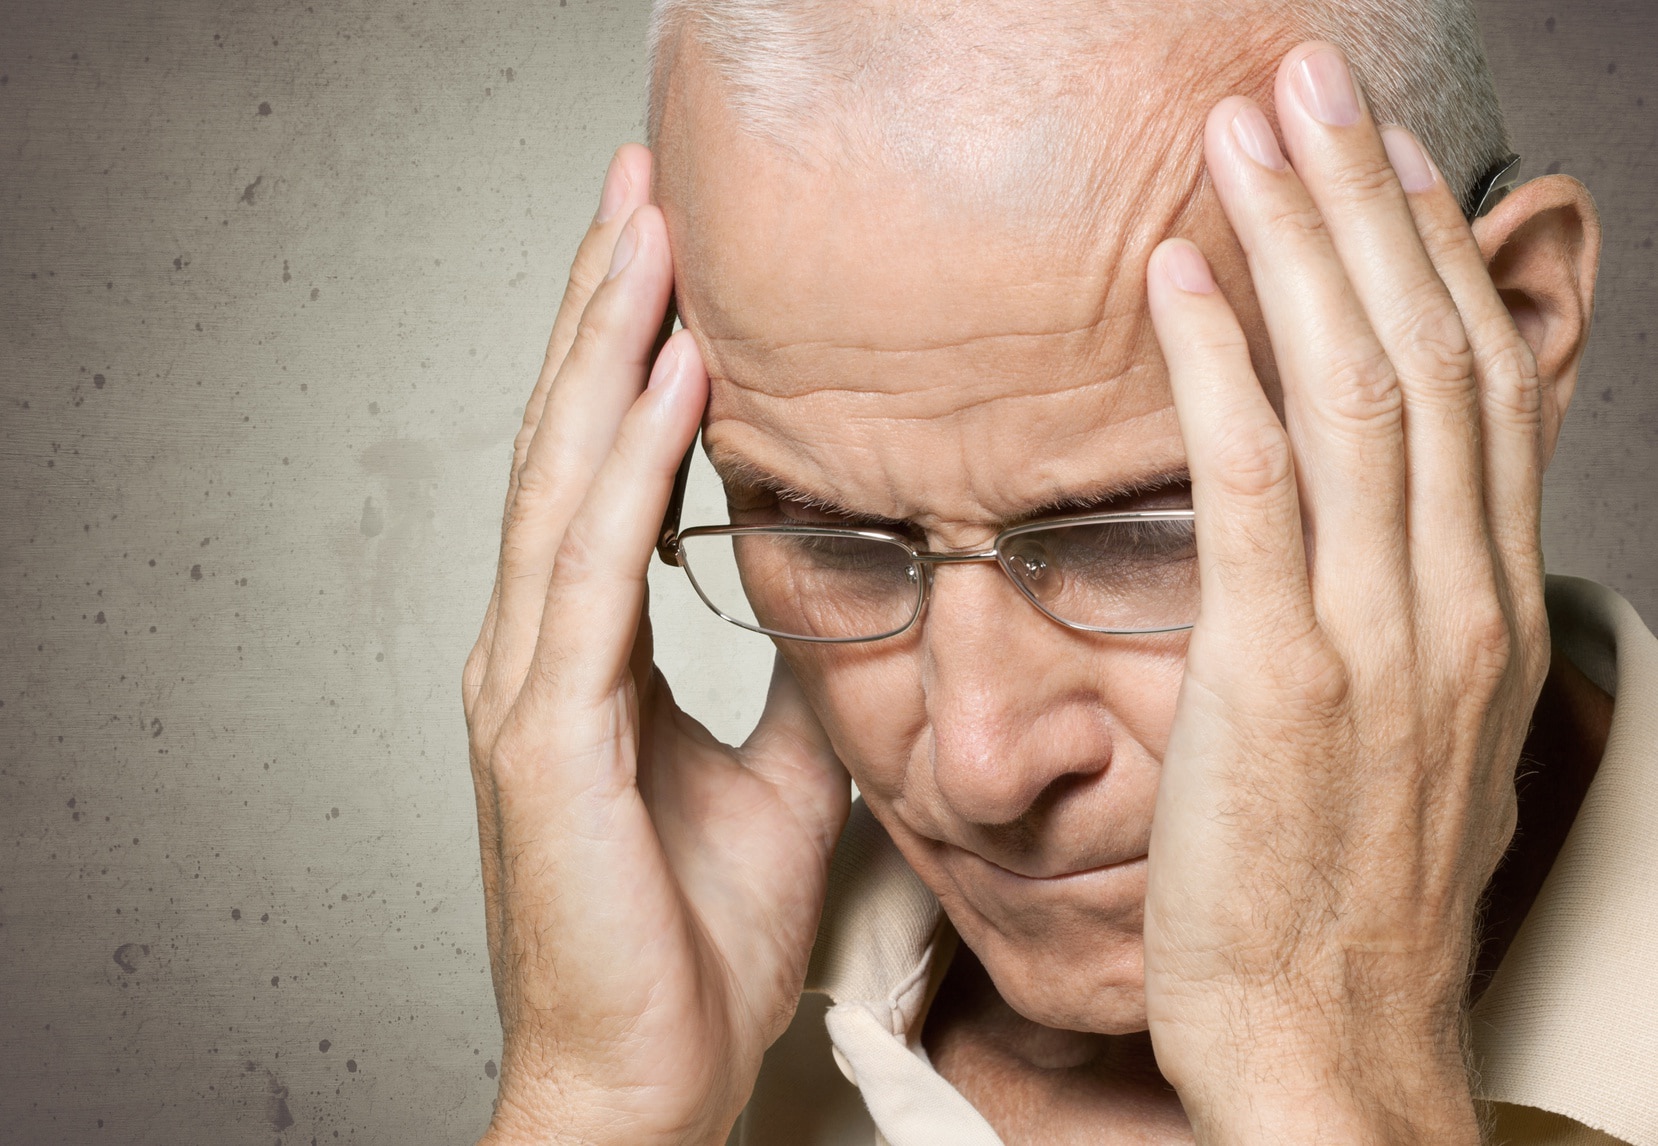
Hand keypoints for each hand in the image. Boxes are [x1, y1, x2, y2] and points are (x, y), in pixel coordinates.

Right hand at [462, 145, 849, 1145]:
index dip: (632, 358)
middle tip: (643, 191)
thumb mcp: (774, 780)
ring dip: (609, 350)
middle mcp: (536, 647)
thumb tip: (847, 605)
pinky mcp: (544, 734)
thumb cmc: (688, 942)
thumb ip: (792, 682)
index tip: (676, 261)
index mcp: (583, 655)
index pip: (603, 472)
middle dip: (608, 309)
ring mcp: (528, 684)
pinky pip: (593, 574)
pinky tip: (668, 382)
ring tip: (649, 238)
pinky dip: (630, 469)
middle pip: (570, 442)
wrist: (644, 1074)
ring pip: (565, 480)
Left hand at [1141, 45, 1551, 1142]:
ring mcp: (1377, 635)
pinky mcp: (1279, 677)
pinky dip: (1219, 362)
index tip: (1379, 159)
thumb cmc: (1349, 895)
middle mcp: (1453, 599)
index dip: (1431, 252)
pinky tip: (1179, 277)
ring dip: (1298, 242)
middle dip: (1364, 202)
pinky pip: (1253, 482)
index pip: (1483, 383)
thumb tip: (1374, 516)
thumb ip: (1404, 606)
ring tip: (1247, 132)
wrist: (1332, 1046)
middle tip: (1310, 85)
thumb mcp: (1414, 733)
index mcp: (1484, 607)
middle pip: (1427, 350)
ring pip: (1359, 388)